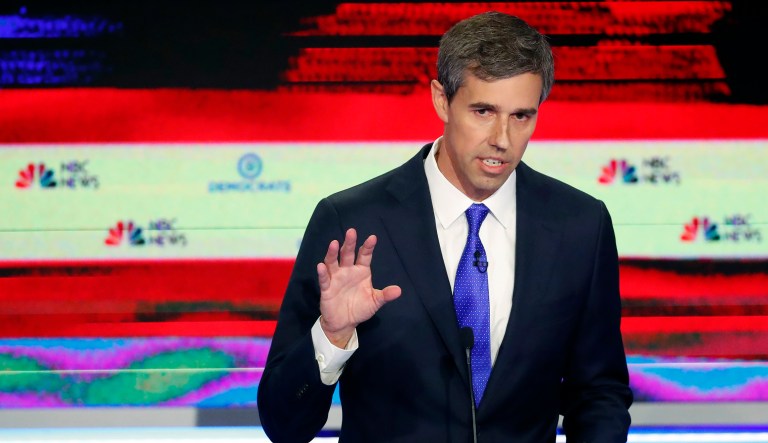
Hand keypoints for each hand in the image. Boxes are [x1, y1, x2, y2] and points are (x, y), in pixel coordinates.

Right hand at [317, 228, 401, 347]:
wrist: (345, 322)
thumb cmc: (360, 308)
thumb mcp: (375, 301)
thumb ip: (385, 295)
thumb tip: (399, 290)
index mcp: (361, 271)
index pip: (364, 256)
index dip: (368, 247)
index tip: (373, 238)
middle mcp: (348, 271)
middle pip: (347, 254)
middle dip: (349, 243)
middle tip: (351, 231)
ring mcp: (336, 278)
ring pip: (333, 262)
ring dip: (333, 253)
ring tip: (333, 243)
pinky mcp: (327, 288)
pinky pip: (324, 279)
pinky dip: (323, 273)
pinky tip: (321, 266)